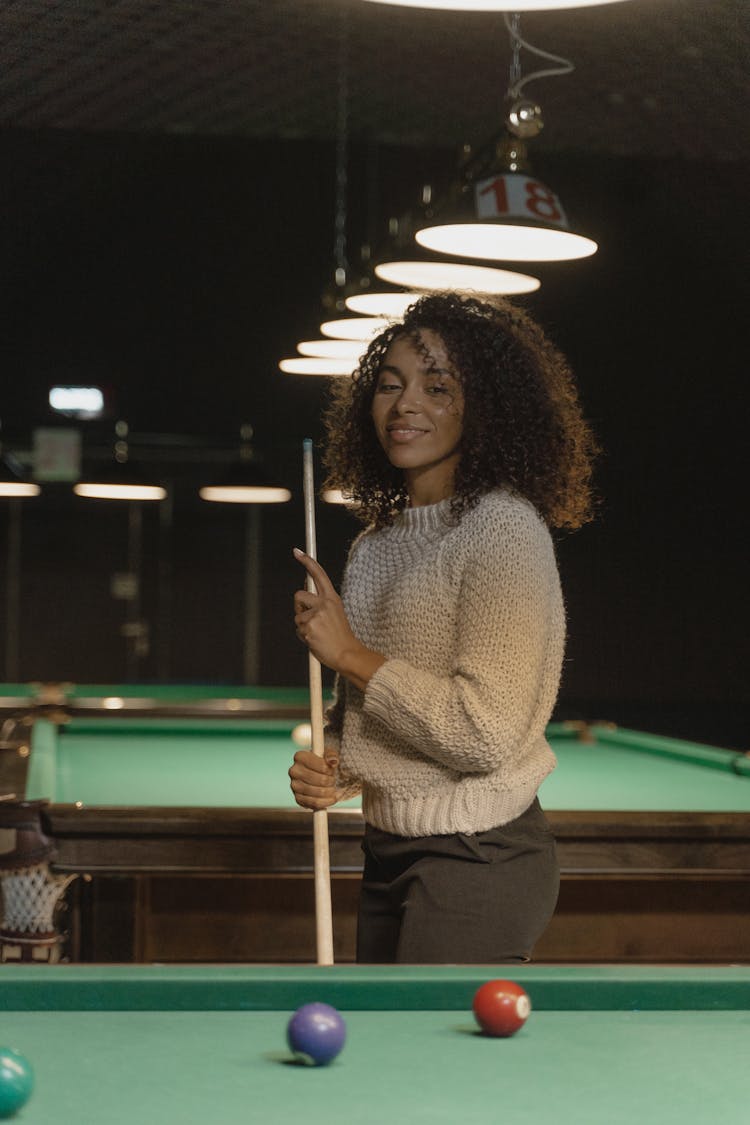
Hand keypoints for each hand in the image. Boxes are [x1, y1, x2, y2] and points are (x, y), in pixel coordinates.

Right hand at [289, 748, 339, 810]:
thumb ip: (331, 755)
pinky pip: (314, 803)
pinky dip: (326, 802)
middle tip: (333, 780)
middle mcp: (294, 771)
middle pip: (320, 780)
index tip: (332, 770)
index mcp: (300, 757)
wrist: (316, 773)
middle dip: (331, 781)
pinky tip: (331, 798)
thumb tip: (333, 761)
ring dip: (330, 792)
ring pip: (318, 792)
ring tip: (333, 788)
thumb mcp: (328, 753)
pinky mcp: (297, 798)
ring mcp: (294, 786)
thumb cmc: (322, 762)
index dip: (330, 770)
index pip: (321, 766)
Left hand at [293, 549, 384, 688]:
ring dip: (302, 625)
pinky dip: (303, 636)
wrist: (347, 654)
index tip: (297, 552)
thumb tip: (303, 598)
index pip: (319, 575)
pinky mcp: (309, 626)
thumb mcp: (334, 615)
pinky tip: (315, 640)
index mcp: (333, 599)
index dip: (307, 562)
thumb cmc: (340, 638)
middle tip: (309, 620)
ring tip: (317, 634)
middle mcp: (325, 603)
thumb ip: (321, 605)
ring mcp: (316, 615)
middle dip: (298, 607)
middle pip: (298, 595)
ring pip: (296, 616)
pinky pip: (297, 629)